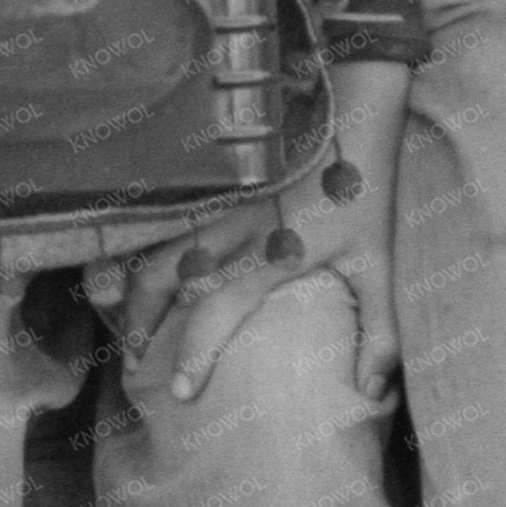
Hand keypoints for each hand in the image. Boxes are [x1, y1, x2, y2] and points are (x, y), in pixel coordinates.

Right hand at [85, 77, 403, 404]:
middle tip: (134, 360)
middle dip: (141, 322)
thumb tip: (369, 392)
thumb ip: (379, 334)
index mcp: (268, 253)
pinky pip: (161, 215)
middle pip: (164, 277)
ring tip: (126, 322)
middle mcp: (230, 227)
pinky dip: (138, 244)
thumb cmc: (363, 192)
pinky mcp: (210, 178)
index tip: (183, 394)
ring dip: (132, 285)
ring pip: (153, 243)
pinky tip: (130, 266)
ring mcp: (214, 198)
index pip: (215, 311)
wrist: (348, 112)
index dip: (194, 356)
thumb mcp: (379, 264)